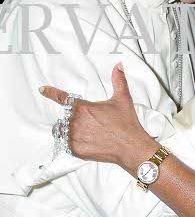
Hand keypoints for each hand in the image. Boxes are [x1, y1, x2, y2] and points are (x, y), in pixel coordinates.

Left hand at [39, 64, 154, 168]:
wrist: (130, 147)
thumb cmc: (126, 123)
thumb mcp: (122, 98)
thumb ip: (118, 80)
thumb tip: (118, 66)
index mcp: (83, 107)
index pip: (62, 97)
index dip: (51, 92)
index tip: (43, 89)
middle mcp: (75, 121)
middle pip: (65, 117)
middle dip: (74, 118)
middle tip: (91, 123)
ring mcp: (74, 137)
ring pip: (62, 130)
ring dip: (69, 130)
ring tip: (86, 133)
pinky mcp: (76, 150)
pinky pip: (66, 144)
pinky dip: (73, 142)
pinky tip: (87, 142)